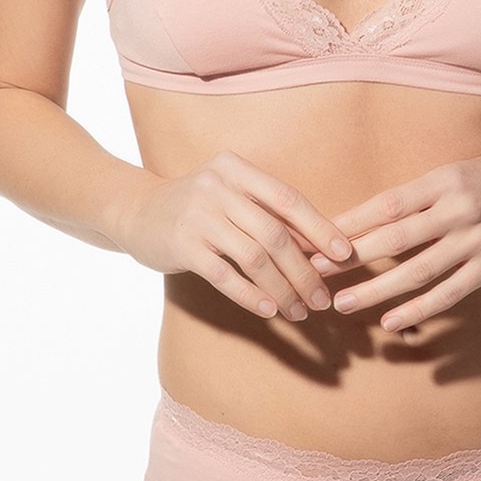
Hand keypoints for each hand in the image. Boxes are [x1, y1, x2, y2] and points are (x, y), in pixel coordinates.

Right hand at [110, 150, 351, 321]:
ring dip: (282, 288)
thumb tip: (318, 246)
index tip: (344, 254)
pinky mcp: (182, 244)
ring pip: (254, 257)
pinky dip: (250, 295)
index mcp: (237, 169)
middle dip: (304, 270)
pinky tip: (268, 310)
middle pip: (275, 233)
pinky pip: (224, 275)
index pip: (288, 198)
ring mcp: (198, 215)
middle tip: (321, 298)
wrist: (136, 211)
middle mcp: (218, 186)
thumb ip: (265, 213)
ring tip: (299, 311)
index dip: (319, 227)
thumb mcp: (229, 195)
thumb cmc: (197, 206)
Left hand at [308, 153, 480, 332]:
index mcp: (441, 181)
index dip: (350, 223)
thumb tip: (361, 219)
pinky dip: (418, 310)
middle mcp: (456, 210)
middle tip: (314, 272)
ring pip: (417, 271)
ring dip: (376, 290)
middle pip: (394, 239)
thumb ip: (413, 197)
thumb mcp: (449, 174)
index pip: (386, 205)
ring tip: (342, 303)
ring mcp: (474, 241)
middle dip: (350, 258)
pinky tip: (390, 322)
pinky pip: (448, 293)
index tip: (316, 238)